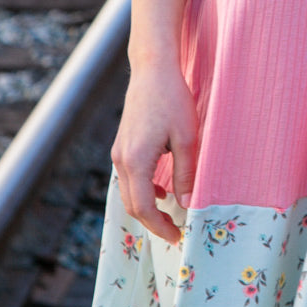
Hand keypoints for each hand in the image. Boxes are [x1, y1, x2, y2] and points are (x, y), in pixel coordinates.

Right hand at [111, 64, 197, 243]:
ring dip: (148, 207)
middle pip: (132, 204)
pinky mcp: (122, 145)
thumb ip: (185, 173)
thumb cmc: (172, 100)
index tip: (178, 236)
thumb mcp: (187, 138)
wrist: (152, 70)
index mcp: (136, 161)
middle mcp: (121, 160)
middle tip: (176, 232)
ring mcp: (119, 152)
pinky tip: (163, 191)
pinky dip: (143, 191)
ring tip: (171, 216)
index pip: (144, 207)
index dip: (160, 226)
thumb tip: (186, 203)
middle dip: (153, 222)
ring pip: (129, 192)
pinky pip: (130, 178)